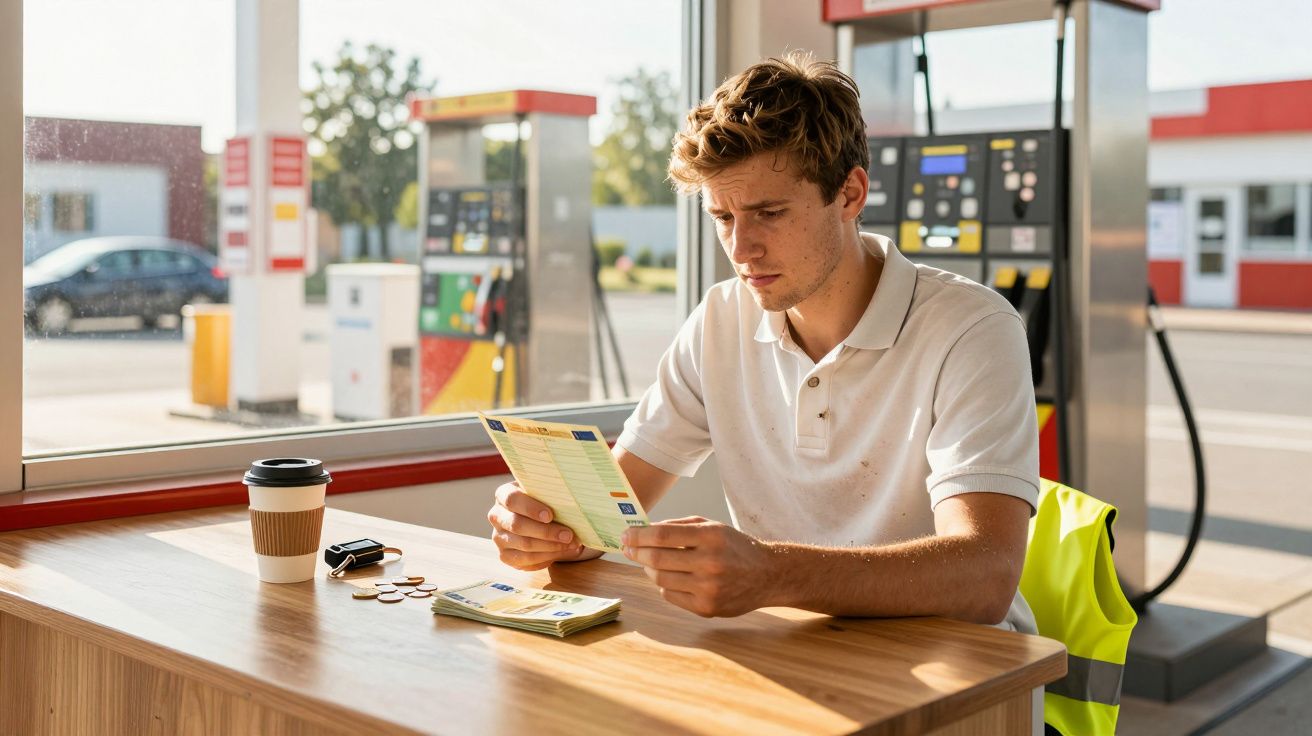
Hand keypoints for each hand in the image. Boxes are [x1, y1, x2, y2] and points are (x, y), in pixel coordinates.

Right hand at [487, 481, 599, 569]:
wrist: (536, 520)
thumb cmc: (544, 503)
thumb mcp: (545, 495)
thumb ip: (552, 497)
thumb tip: (574, 506)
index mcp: (503, 495)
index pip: (512, 499)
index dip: (530, 508)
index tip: (550, 515)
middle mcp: (496, 515)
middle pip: (517, 525)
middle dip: (546, 531)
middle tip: (569, 534)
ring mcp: (498, 537)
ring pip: (524, 544)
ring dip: (551, 546)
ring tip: (571, 544)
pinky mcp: (504, 555)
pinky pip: (525, 560)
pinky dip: (546, 557)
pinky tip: (562, 552)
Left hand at [621, 516, 774, 617]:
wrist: (767, 575)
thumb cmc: (734, 547)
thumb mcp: (712, 526)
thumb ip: (679, 526)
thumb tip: (643, 531)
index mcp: (711, 536)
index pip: (663, 535)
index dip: (639, 535)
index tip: (626, 535)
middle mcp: (710, 563)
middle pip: (657, 559)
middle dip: (636, 552)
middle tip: (628, 548)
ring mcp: (709, 588)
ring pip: (661, 579)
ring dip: (649, 569)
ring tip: (650, 562)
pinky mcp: (707, 608)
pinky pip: (670, 595)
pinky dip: (664, 584)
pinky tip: (671, 577)